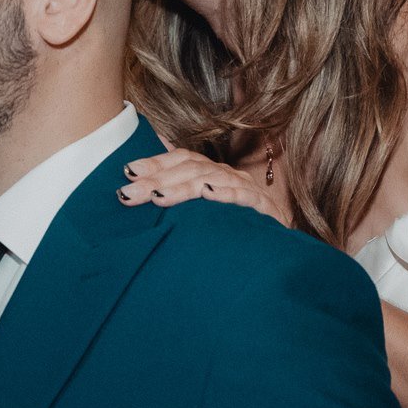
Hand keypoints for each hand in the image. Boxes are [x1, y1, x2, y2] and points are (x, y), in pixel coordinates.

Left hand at [118, 149, 291, 227]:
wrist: (280, 249)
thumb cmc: (239, 229)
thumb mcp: (206, 213)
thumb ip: (182, 197)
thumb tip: (145, 190)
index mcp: (214, 173)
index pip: (183, 159)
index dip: (156, 163)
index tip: (127, 172)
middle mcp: (228, 176)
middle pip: (191, 169)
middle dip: (157, 180)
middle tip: (128, 193)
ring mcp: (247, 190)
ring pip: (211, 180)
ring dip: (182, 188)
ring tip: (157, 197)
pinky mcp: (264, 208)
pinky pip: (243, 197)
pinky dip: (226, 194)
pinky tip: (208, 194)